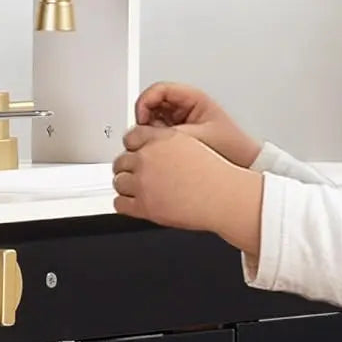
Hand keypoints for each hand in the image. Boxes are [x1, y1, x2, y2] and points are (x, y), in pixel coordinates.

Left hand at [113, 127, 262, 252]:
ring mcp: (143, 182)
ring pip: (119, 182)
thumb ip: (168, 145)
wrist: (222, 196)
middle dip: (127, 168)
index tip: (134, 152)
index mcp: (161, 139)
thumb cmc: (215, 175)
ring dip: (126, 186)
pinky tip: (133, 204)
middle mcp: (148, 158)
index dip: (132, 147)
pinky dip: (125, 204)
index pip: (130, 136)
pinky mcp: (143, 205)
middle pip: (121, 160)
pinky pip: (120, 204)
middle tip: (135, 175)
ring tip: (137, 190)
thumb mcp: (192, 145)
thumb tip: (154, 150)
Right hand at [134, 81, 260, 168]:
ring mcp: (182, 119)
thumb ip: (166, 134)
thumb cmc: (231, 147)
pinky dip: (155, 140)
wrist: (244, 163)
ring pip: (153, 118)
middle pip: (152, 103)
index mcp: (193, 98)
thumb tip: (141, 133)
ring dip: (149, 131)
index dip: (145, 102)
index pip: (159, 90)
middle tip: (146, 134)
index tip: (141, 119)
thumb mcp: (196, 137)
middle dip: (145, 119)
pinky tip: (162, 150)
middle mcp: (186, 106)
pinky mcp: (180, 132)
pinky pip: (159, 132)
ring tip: (158, 144)